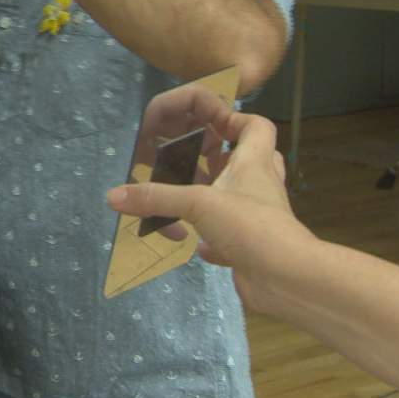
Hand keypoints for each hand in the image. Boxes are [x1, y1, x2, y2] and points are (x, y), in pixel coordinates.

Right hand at [106, 90, 312, 309]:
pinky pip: (229, 236)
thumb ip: (157, 198)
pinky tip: (193, 242)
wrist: (286, 279)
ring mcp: (257, 218)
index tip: (208, 124)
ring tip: (183, 197)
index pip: (255, 127)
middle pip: (244, 160)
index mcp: (254, 163)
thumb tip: (112, 196)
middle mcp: (258, 186)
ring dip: (211, 196)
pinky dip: (211, 238)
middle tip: (188, 158)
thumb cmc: (250, 226)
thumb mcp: (198, 203)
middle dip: (216, 158)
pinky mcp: (250, 247)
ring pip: (235, 197)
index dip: (235, 118)